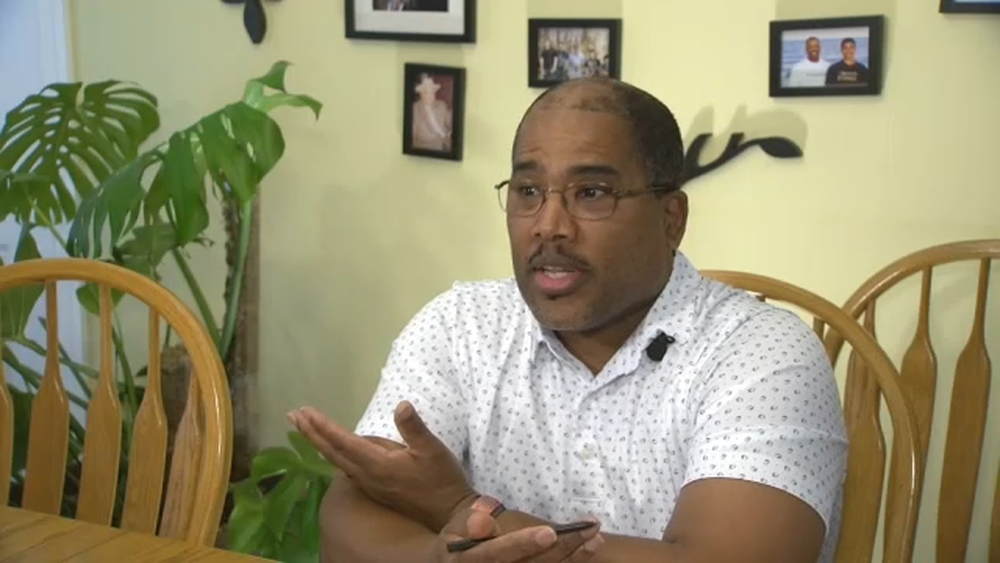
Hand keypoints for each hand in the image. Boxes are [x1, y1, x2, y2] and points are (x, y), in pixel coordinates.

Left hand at [288, 401, 475, 530]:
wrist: (448, 512)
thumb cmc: (442, 480)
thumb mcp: (433, 449)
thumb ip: (414, 428)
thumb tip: (401, 405)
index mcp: (377, 464)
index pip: (343, 442)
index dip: (322, 426)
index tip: (305, 411)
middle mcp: (367, 476)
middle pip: (331, 452)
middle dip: (310, 433)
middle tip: (292, 415)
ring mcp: (370, 484)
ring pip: (337, 460)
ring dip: (319, 443)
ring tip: (307, 428)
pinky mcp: (376, 489)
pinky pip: (347, 468)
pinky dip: (334, 453)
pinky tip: (334, 449)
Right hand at [437, 509, 603, 562]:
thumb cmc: (458, 542)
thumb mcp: (454, 529)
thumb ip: (469, 524)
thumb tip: (483, 522)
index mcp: (470, 562)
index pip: (496, 555)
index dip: (522, 544)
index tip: (548, 533)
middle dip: (563, 548)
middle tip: (590, 529)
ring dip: (574, 559)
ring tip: (595, 538)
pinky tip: (587, 552)